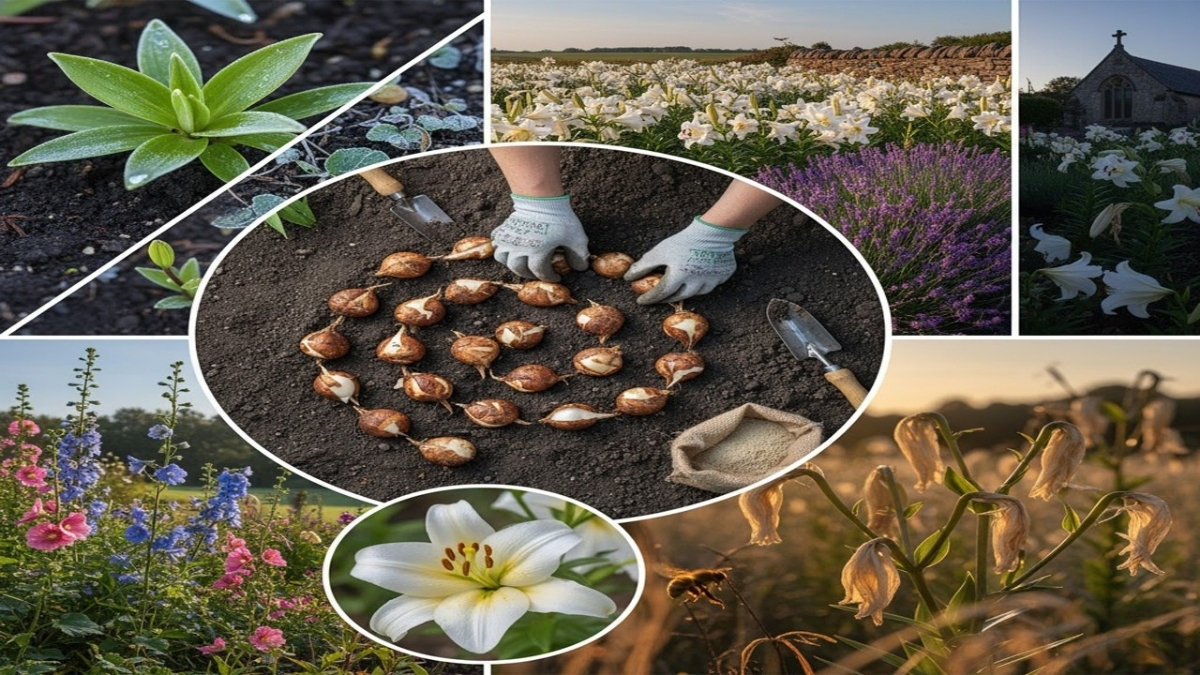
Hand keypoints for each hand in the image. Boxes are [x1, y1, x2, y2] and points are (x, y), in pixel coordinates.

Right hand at [491, 194, 588, 281]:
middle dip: (528, 273)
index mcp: (537, 254)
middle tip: (536, 272)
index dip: (549, 277)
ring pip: (502, 257)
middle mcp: (520, 250)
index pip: (540, 272)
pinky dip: (500, 245)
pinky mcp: (504, 228)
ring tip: (520, 261)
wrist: (541, 198)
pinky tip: (509, 245)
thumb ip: (579, 255)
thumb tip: (580, 268)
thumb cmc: (559, 219)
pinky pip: (496, 241)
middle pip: (519, 268)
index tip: (557, 277)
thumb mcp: (575, 238)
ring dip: (510, 262)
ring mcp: (510, 239)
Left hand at [625, 217, 746, 303]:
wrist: (714, 230)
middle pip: (679, 296)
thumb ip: (644, 266)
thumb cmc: (684, 240)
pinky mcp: (724, 275)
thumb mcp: (660, 251)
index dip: (649, 298)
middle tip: (658, 298)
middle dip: (666, 298)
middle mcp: (696, 283)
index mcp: (679, 277)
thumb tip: (628, 278)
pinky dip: (706, 282)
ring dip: (687, 291)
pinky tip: (701, 276)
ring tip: (680, 288)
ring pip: (698, 292)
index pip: (661, 293)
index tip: (640, 301)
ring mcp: (712, 280)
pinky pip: (714, 283)